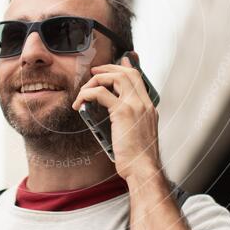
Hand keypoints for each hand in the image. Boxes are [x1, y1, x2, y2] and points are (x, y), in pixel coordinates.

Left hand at [71, 55, 161, 181]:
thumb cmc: (138, 159)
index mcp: (149, 108)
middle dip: (109, 68)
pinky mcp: (123, 112)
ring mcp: (135, 106)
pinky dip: (87, 94)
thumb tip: (113, 118)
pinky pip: (101, 93)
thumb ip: (131, 123)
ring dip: (96, 79)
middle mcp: (144, 104)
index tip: (122, 60)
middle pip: (128, 73)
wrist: (143, 169)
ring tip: (85, 90)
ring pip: (115, 77)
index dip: (129, 66)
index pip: (140, 79)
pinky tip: (80, 103)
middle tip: (95, 71)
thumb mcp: (138, 136)